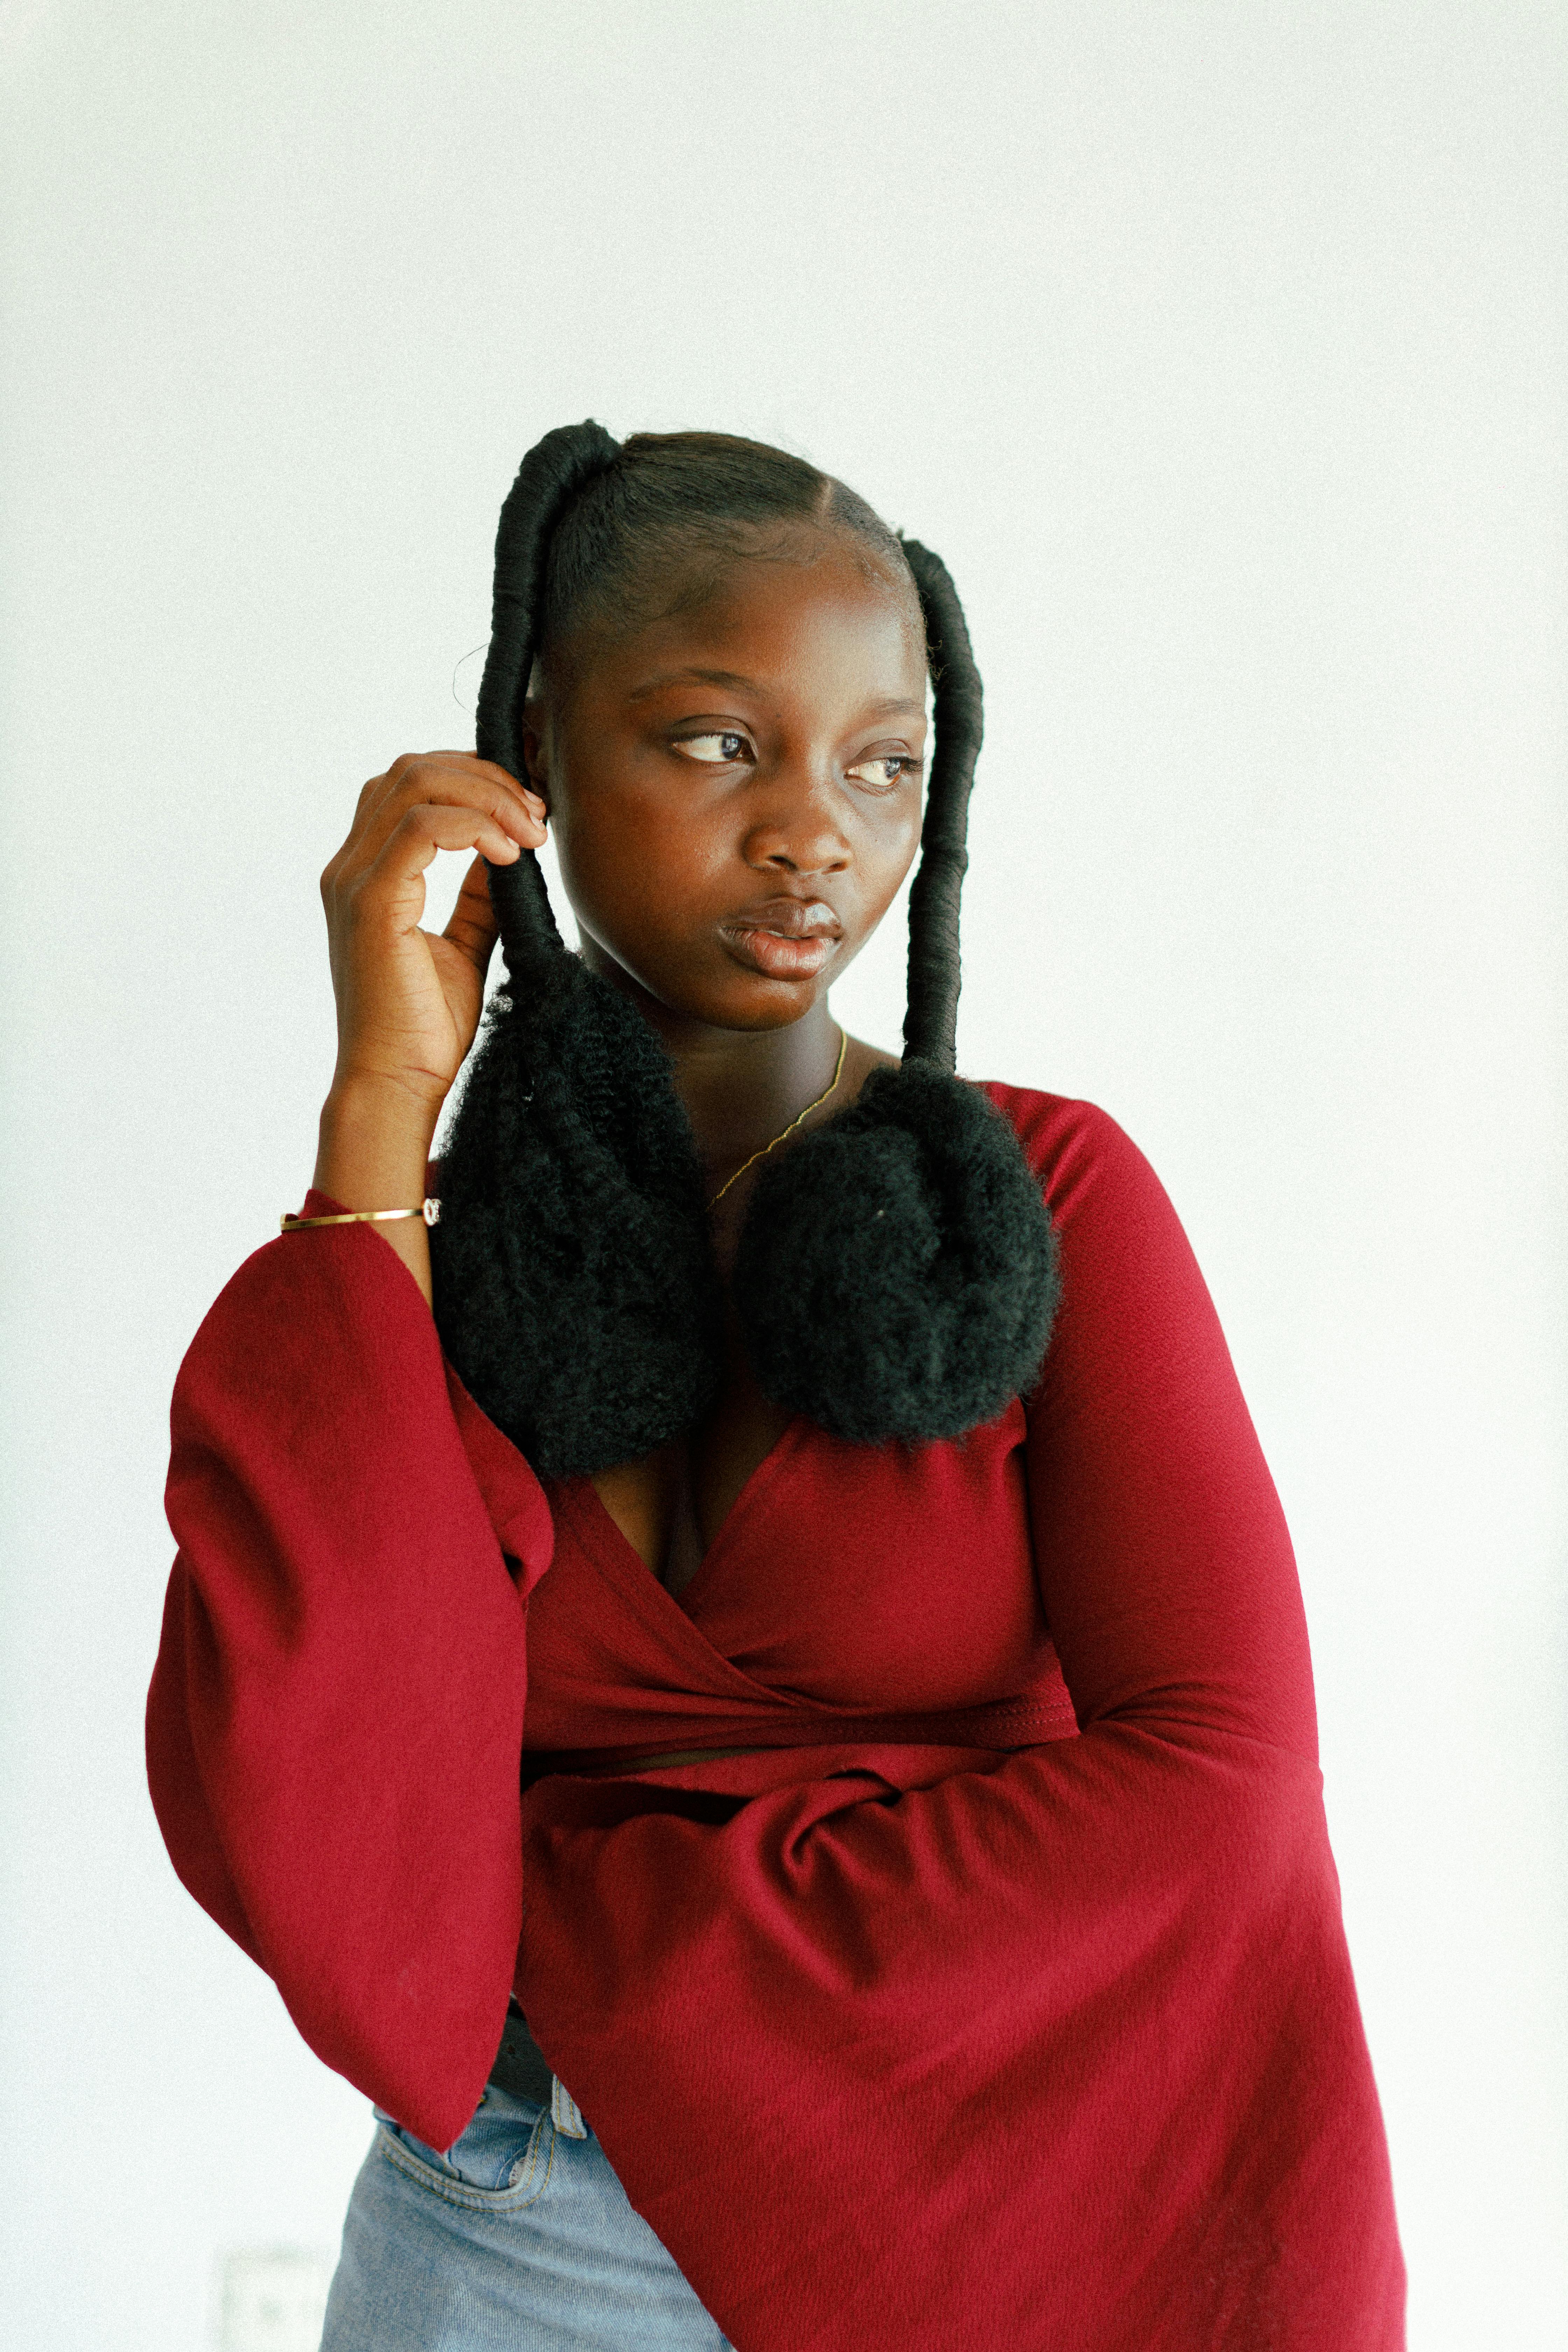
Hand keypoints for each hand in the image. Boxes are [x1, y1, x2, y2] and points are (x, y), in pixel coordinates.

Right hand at [311, 753, 546, 1303]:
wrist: (398, 1083)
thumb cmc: (425, 1029)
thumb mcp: (463, 945)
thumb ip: (475, 896)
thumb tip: (505, 853)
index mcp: (367, 873)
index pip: (410, 785)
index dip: (472, 779)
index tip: (529, 811)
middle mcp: (350, 867)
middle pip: (411, 769)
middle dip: (484, 777)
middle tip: (536, 813)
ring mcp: (354, 882)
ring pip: (416, 785)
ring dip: (486, 797)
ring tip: (531, 832)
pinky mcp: (372, 904)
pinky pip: (421, 829)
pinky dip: (473, 827)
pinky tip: (510, 854)